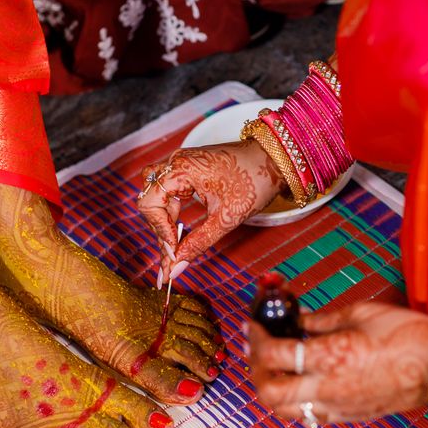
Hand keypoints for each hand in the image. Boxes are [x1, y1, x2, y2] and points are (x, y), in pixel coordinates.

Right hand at [137, 140, 285, 281]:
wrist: (276, 159)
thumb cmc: (255, 181)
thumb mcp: (226, 218)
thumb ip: (198, 243)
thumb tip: (175, 268)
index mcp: (181, 169)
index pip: (150, 204)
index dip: (160, 232)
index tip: (173, 254)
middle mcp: (176, 163)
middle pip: (151, 202)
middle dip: (160, 232)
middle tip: (172, 261)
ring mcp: (181, 164)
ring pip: (158, 198)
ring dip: (164, 223)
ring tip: (174, 249)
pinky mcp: (188, 170)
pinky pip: (169, 193)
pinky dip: (171, 213)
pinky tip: (179, 232)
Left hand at [246, 302, 427, 424]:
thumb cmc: (407, 334)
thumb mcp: (360, 313)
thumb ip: (322, 319)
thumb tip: (298, 320)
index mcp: (330, 357)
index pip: (273, 355)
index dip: (255, 337)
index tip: (254, 323)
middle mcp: (327, 388)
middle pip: (269, 393)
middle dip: (255, 370)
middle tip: (258, 349)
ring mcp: (338, 408)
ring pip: (284, 412)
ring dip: (271, 389)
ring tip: (275, 367)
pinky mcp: (349, 417)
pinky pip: (309, 415)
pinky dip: (295, 400)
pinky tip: (301, 380)